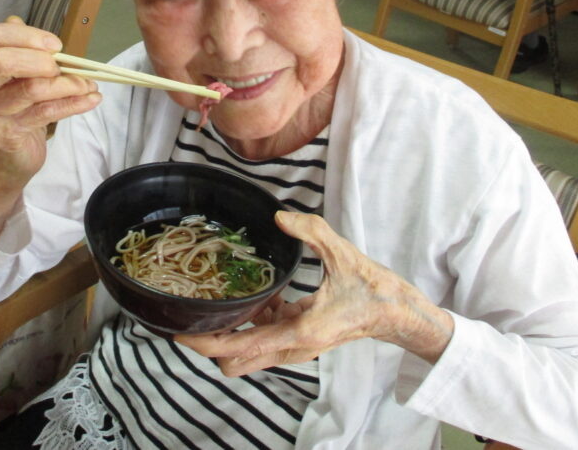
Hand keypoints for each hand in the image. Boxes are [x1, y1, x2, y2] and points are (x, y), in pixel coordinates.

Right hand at [0, 17, 101, 233]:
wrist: (9, 157)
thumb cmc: (14, 107)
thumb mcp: (17, 74)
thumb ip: (25, 51)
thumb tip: (47, 41)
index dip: (26, 36)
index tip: (55, 45)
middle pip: (2, 61)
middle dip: (41, 61)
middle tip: (63, 67)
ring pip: (31, 89)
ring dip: (67, 84)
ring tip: (88, 84)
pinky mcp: (2, 135)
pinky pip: (45, 112)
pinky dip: (73, 103)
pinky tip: (91, 99)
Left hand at [176, 211, 453, 376]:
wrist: (398, 314)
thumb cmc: (373, 290)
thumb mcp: (342, 254)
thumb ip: (311, 231)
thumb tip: (281, 216)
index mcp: (297, 332)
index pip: (237, 348)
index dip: (204, 342)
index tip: (179, 331)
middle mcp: (291, 347)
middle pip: (233, 362)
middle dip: (209, 343)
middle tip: (192, 313)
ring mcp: (295, 347)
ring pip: (247, 353)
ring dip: (230, 333)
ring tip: (217, 300)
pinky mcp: (299, 339)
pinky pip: (264, 337)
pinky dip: (252, 323)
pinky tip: (259, 294)